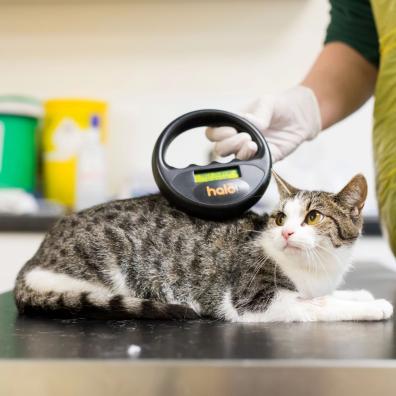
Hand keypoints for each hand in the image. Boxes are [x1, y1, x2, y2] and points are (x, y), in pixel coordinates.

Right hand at [205, 86, 321, 162]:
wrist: (303, 117)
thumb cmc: (281, 106)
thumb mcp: (268, 103)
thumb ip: (258, 113)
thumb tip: (248, 122)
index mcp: (233, 123)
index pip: (213, 133)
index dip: (218, 134)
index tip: (232, 129)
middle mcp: (238, 139)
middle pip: (219, 149)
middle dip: (229, 144)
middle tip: (245, 136)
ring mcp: (249, 151)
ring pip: (232, 160)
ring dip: (240, 153)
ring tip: (253, 144)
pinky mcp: (263, 160)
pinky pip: (252, 166)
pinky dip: (252, 161)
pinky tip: (259, 151)